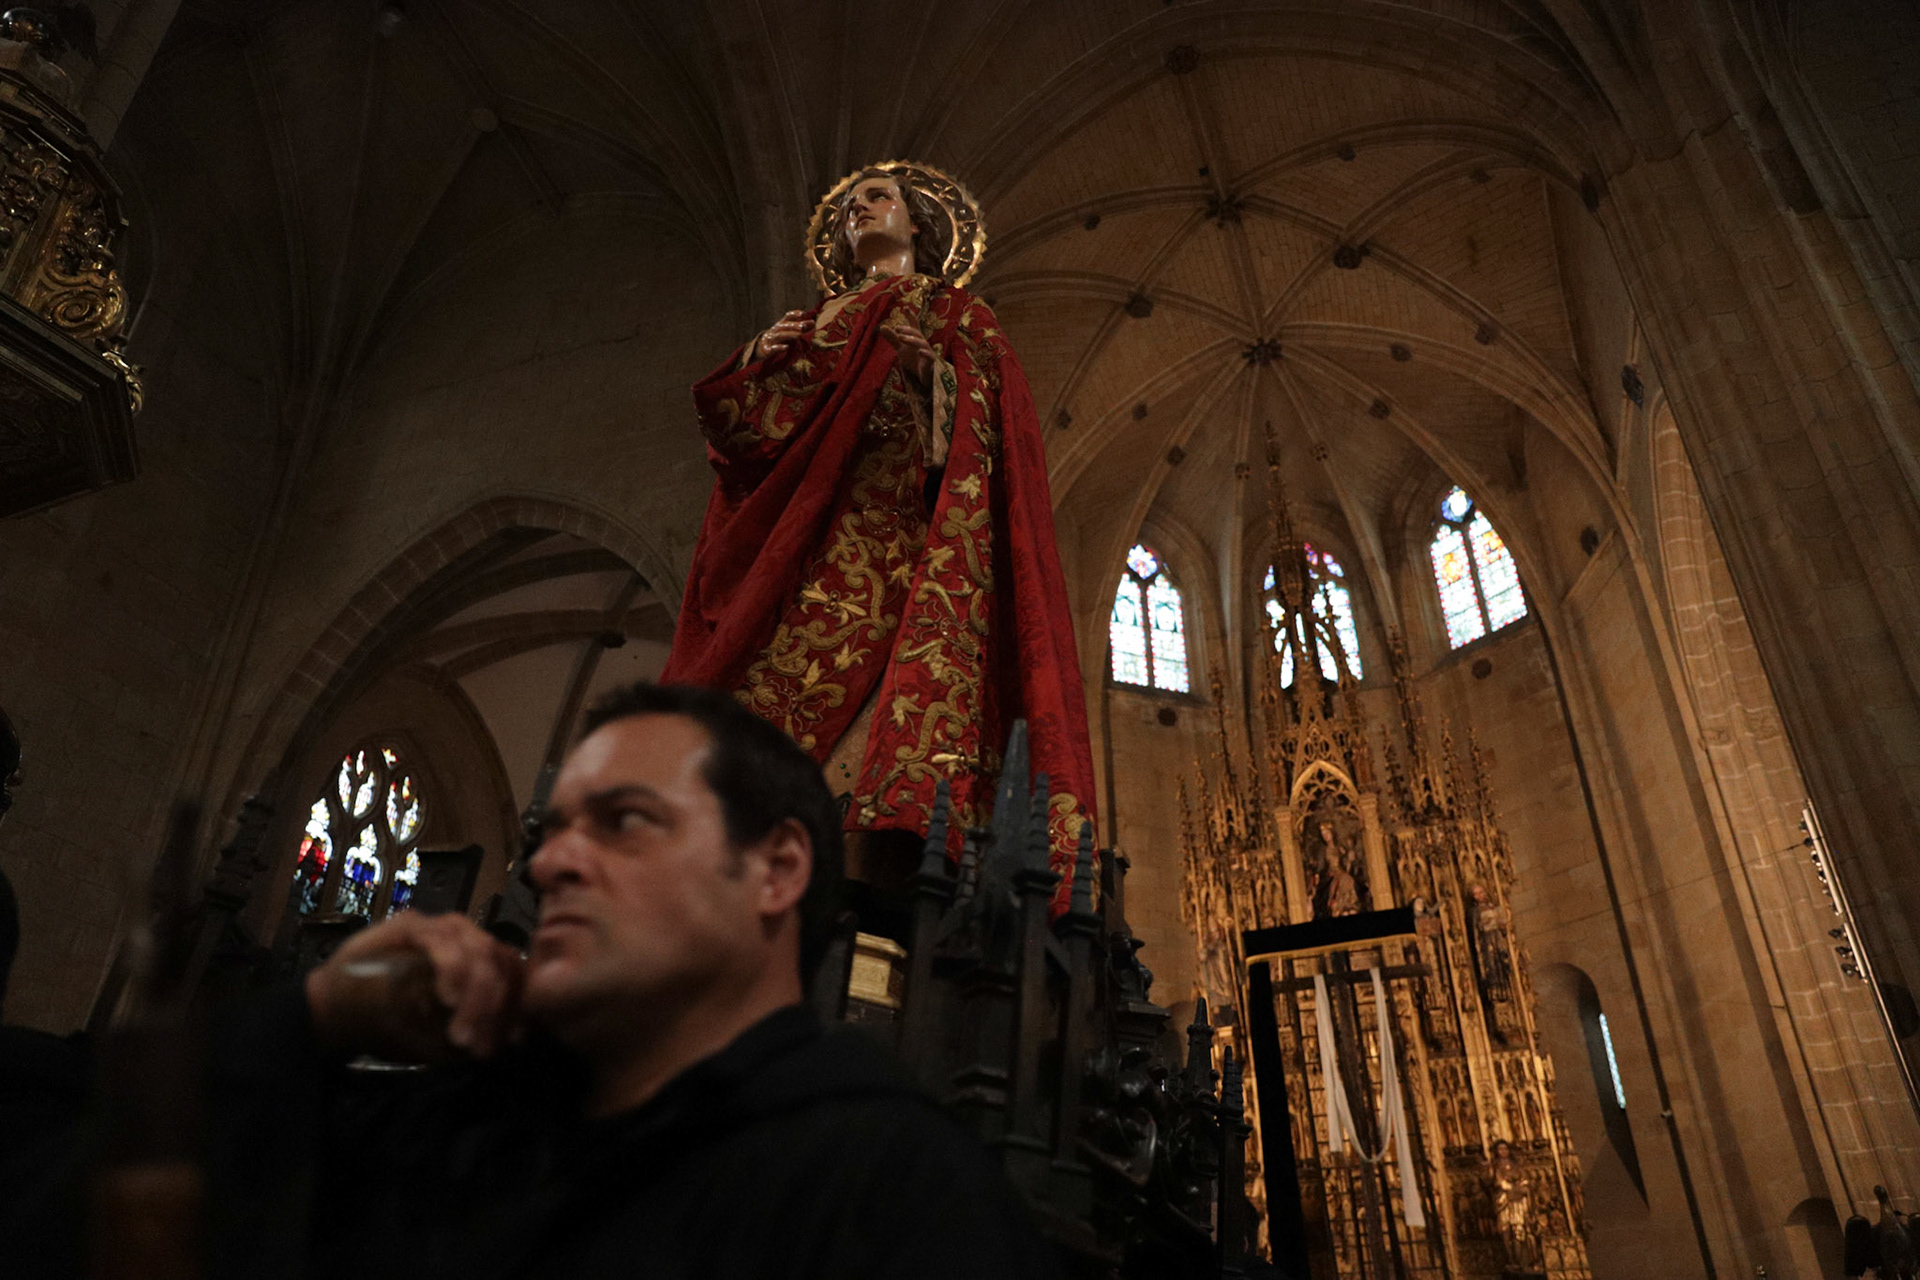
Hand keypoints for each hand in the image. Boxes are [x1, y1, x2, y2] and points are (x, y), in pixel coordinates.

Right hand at [305, 912, 524, 1062]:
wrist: (331, 1012)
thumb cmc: (388, 1024)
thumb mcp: (440, 1036)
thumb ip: (475, 1028)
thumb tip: (513, 1038)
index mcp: (475, 960)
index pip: (514, 971)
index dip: (519, 1004)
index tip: (514, 1040)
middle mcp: (461, 938)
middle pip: (501, 959)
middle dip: (497, 1008)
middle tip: (478, 1046)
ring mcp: (435, 928)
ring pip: (478, 949)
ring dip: (475, 996)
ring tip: (461, 1035)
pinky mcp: (407, 926)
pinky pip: (442, 940)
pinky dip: (451, 970)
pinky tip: (447, 1000)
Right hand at [754, 310, 810, 359]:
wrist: (759, 350)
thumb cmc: (777, 340)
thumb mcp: (787, 332)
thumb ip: (800, 328)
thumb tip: (813, 323)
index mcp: (780, 325)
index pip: (787, 317)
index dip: (794, 314)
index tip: (803, 313)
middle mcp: (775, 330)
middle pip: (784, 326)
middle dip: (794, 325)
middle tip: (804, 325)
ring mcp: (770, 340)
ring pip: (780, 335)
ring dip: (790, 334)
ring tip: (800, 335)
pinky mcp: (767, 350)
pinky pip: (773, 348)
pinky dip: (779, 347)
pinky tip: (787, 347)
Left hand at [879, 321, 935, 388]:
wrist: (922, 376)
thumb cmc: (913, 359)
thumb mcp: (900, 348)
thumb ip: (892, 338)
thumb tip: (882, 327)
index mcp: (915, 338)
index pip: (914, 325)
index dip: (910, 316)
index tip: (905, 308)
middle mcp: (922, 343)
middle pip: (917, 332)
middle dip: (907, 329)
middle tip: (896, 328)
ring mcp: (927, 352)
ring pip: (922, 343)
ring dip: (912, 339)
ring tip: (901, 338)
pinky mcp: (930, 362)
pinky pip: (930, 356)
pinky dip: (925, 353)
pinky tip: (919, 351)